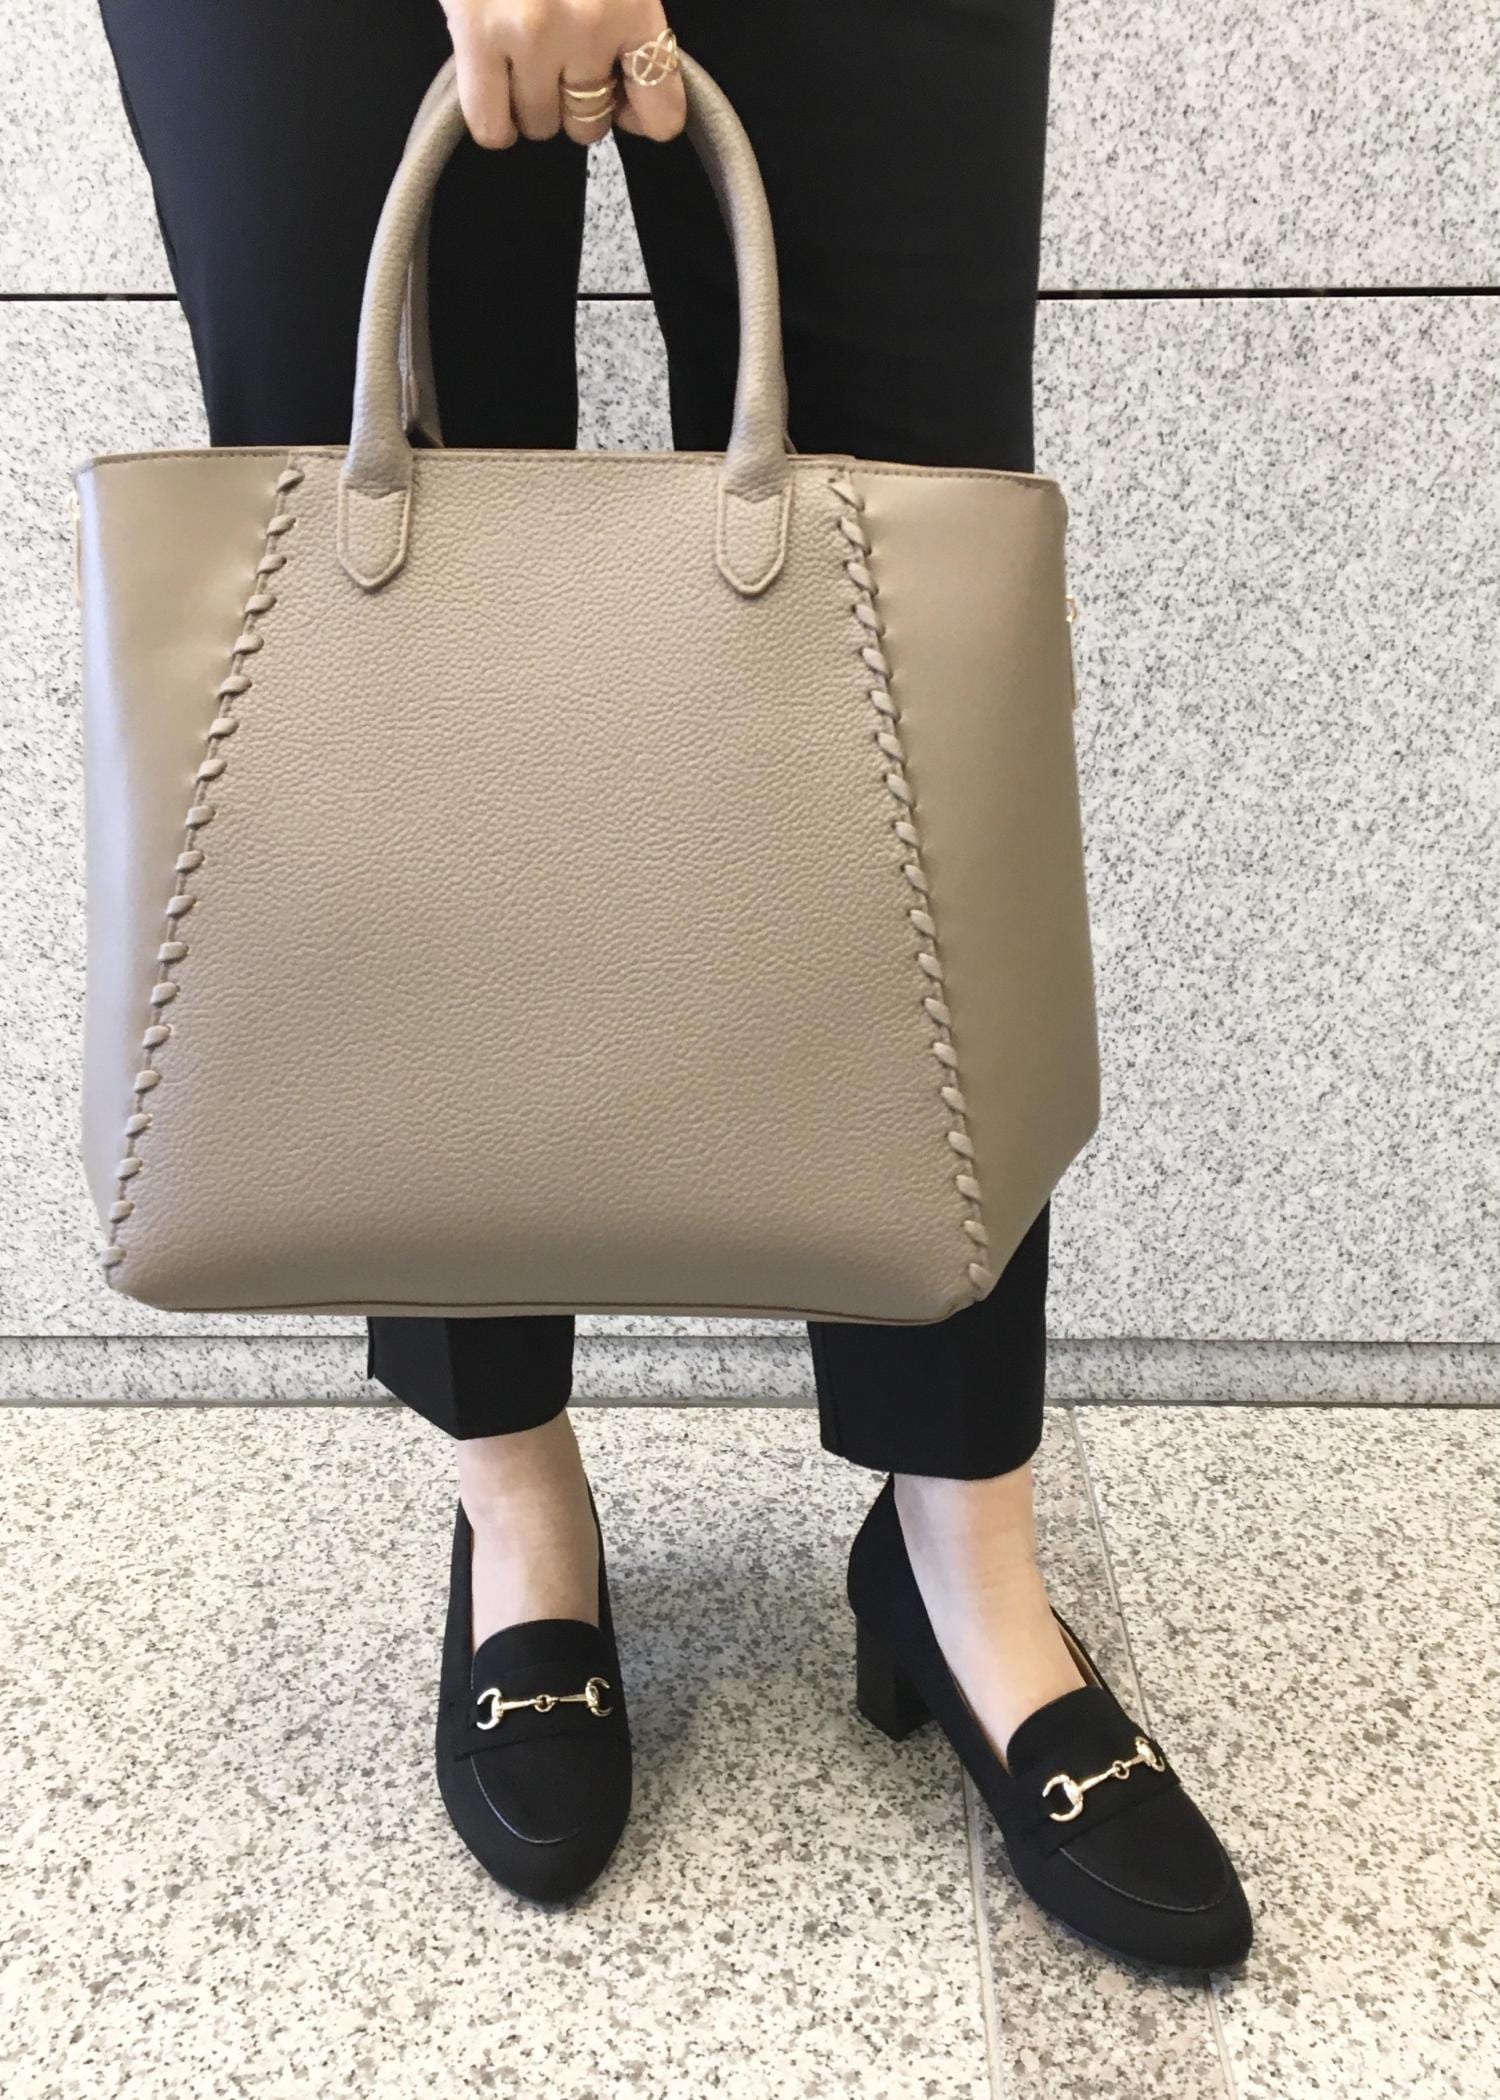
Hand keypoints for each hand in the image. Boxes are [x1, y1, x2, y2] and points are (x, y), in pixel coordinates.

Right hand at [440, 1, 686, 149]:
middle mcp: (589, 23)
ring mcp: (531, 34)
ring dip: (530, 103)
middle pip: (590, 123)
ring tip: (518, 56)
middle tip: (556, 60)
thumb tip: (627, 94)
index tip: (621, 98)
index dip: (639, 114)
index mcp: (632, 1)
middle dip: (574, 101)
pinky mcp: (476, 35)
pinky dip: (494, 120)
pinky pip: (490, 124)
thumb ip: (627, 15)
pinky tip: (492, 86)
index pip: (661, 109)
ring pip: (540, 125)